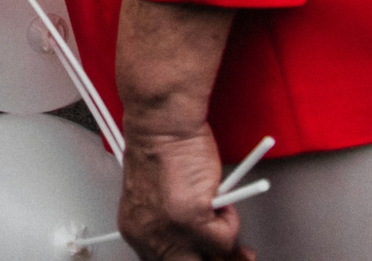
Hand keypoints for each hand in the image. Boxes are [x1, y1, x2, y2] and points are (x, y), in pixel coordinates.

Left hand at [117, 124, 253, 260]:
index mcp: (136, 231)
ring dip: (224, 235)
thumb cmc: (161, 147)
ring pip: (212, 256)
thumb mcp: (158, 198)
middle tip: (235, 252)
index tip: (209, 256)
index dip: (195, 258)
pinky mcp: (191, 220)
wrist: (162, 123)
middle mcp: (148, 237)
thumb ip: (172, 226)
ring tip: (220, 211)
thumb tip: (203, 245)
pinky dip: (230, 219)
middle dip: (216, 257)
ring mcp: (170, 232)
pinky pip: (225, 238)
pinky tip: (216, 197)